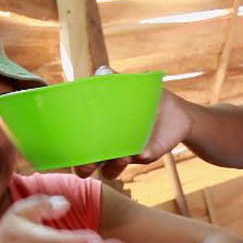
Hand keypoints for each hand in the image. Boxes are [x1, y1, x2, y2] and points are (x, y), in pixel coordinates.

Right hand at [76, 65, 191, 178]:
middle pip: (87, 168)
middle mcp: (107, 148)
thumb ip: (112, 79)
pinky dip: (138, 155)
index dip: (69, 152)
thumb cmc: (143, 100)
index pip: (75, 148)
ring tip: (120, 155)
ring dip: (112, 166)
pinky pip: (138, 160)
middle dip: (84, 168)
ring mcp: (125, 154)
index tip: (68, 145)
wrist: (175, 111)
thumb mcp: (127, 87)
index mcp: (97, 133)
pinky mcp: (145, 155)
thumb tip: (102, 72)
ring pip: (110, 170)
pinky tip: (139, 150)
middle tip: (87, 162)